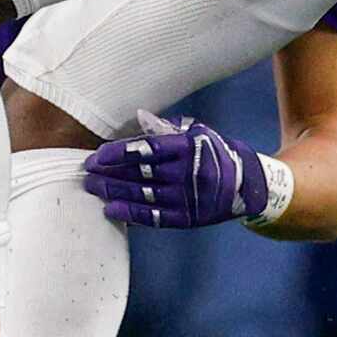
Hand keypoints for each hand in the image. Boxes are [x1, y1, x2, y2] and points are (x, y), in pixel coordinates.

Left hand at [84, 117, 286, 228]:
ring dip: (114, 193)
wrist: (250, 184)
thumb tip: (139, 118)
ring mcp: (189, 198)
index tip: (96, 156)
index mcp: (188, 148)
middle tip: (86, 172)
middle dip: (109, 174)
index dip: (118, 154)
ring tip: (93, 188)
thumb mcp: (198, 133)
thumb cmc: (215, 153)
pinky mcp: (189, 218)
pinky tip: (111, 209)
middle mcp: (188, 173)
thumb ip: (167, 129)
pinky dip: (132, 214)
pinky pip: (156, 217)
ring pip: (143, 196)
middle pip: (140, 174)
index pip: (146, 150)